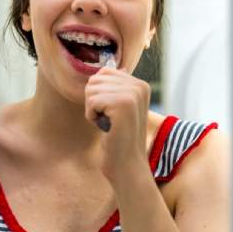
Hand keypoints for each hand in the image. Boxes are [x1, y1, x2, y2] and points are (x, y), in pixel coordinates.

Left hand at [84, 67, 151, 181]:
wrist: (126, 165)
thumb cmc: (118, 138)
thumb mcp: (119, 108)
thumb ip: (116, 87)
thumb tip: (111, 66)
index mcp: (140, 84)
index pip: (103, 73)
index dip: (98, 94)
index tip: (110, 112)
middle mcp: (140, 85)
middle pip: (95, 80)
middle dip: (93, 102)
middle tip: (108, 120)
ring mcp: (133, 94)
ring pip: (91, 89)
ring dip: (92, 109)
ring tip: (108, 124)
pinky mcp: (123, 105)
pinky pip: (92, 101)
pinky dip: (92, 116)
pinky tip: (106, 128)